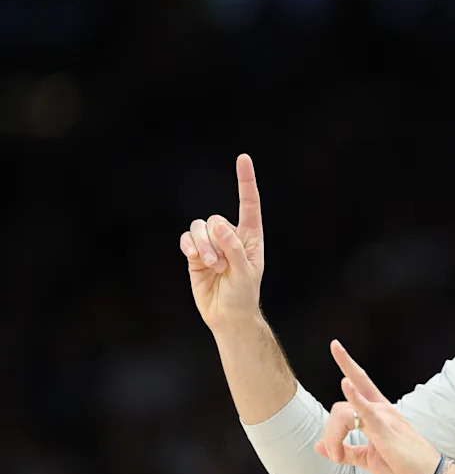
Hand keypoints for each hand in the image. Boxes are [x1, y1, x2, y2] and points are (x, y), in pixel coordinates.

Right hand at [179, 154, 264, 331]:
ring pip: (198, 228)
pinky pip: (186, 239)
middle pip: (215, 219)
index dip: (245, 181)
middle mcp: (230, 236)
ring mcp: (211, 244)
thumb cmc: (244, 294)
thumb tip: (218, 226)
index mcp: (250, 236)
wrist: (228, 315)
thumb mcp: (246, 272)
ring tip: (213, 267)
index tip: (243, 158)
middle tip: (224, 265)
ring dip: (203, 247)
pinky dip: (190, 248)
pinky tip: (196, 259)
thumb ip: (234, 248)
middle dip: (217, 241)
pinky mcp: (195, 254)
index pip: (249, 203)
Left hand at [315, 340, 440, 473]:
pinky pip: (365, 410)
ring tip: (338, 457)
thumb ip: (346, 450)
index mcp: (380, 412)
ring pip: (343, 412)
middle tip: (334, 357)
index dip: (348, 364)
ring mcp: (385, 416)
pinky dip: (353, 397)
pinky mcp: (385, 429)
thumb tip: (319, 446)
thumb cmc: (405, 467)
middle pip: (351, 389)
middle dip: (344, 367)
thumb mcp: (370, 458)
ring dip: (332, 437)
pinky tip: (345, 384)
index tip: (336, 346)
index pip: (361, 382)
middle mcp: (383, 408)